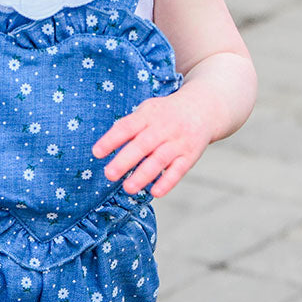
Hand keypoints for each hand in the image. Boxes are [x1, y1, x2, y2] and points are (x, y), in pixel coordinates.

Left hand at [92, 90, 211, 197]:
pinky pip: (178, 170)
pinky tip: (156, 192)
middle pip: (143, 144)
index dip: (111, 139)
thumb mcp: (148, 110)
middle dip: (125, 160)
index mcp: (149, 114)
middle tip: (109, 174)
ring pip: (160, 159)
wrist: (204, 108)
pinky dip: (167, 182)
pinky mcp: (190, 155)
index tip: (96, 152)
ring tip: (128, 188)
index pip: (127, 126)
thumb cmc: (166, 113)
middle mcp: (164, 127)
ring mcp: (178, 142)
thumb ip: (129, 126)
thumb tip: (106, 146)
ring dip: (143, 175)